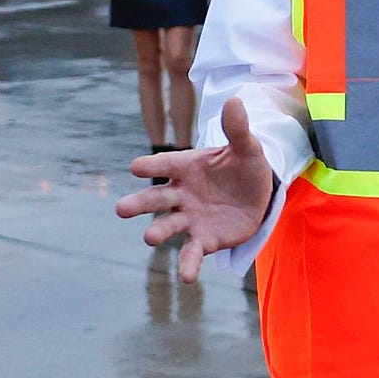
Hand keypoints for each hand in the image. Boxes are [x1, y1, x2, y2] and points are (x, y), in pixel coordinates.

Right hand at [114, 99, 274, 282]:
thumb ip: (237, 129)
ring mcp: (190, 218)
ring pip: (168, 226)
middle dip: (139, 204)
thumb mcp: (246, 147)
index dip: (152, 165)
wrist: (258, 192)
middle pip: (156, 198)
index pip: (165, 164)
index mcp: (187, 166)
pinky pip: (193, 253)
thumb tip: (234, 99)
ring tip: (149, 237)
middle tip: (121, 210)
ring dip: (158, 232)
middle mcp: (181, 194)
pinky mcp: (204, 239)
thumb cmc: (245, 165)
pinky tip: (187, 278)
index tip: (136, 167)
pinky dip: (188, 265)